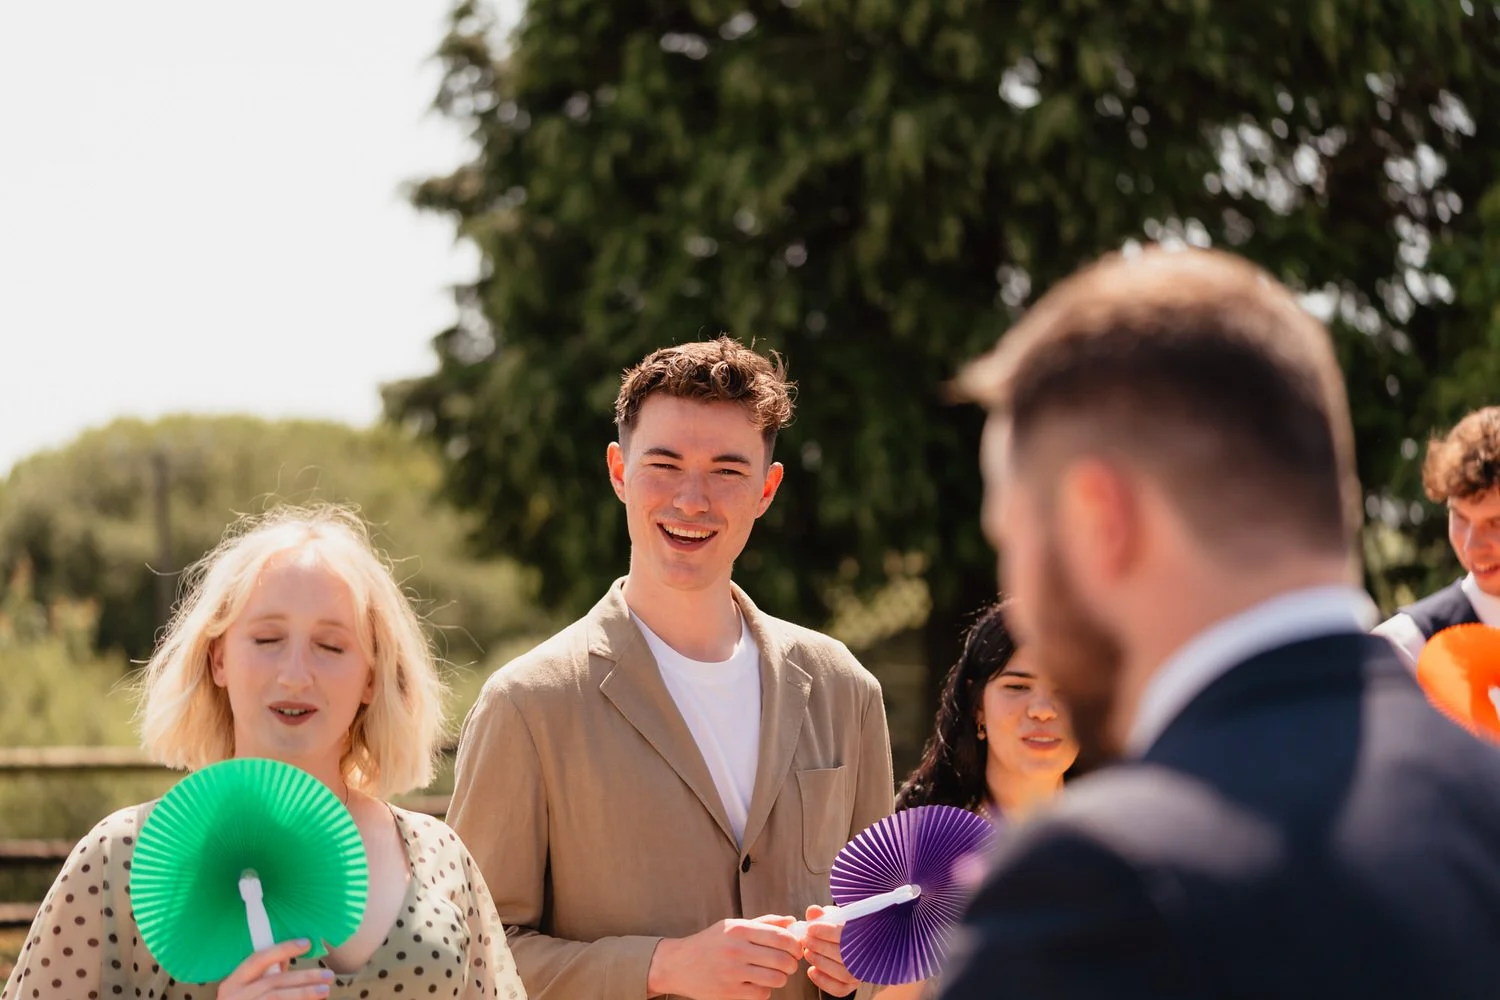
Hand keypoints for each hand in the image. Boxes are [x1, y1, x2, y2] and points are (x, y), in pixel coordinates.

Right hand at [217, 938, 334, 998]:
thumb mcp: (247, 989)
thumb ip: (266, 974)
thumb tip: (288, 955)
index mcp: (232, 983)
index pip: (258, 959)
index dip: (283, 949)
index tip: (307, 943)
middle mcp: (233, 998)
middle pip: (274, 982)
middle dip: (304, 977)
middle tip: (328, 976)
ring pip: (277, 997)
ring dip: (304, 994)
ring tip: (325, 990)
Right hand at [647, 914, 803, 998]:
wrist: (678, 964)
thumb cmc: (710, 943)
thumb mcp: (733, 926)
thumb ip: (764, 923)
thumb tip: (792, 921)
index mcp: (739, 929)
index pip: (781, 937)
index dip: (796, 945)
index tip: (797, 949)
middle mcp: (736, 950)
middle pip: (782, 960)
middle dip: (792, 964)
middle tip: (789, 964)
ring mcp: (732, 973)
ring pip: (775, 979)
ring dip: (780, 978)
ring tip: (774, 974)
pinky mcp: (729, 992)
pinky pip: (761, 993)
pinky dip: (765, 990)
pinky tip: (757, 983)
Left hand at [801, 905, 857, 996]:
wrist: (849, 941)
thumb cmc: (840, 926)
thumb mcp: (833, 916)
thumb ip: (822, 914)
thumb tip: (812, 911)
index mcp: (865, 933)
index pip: (846, 935)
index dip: (826, 932)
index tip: (810, 928)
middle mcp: (867, 955)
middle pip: (843, 955)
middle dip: (820, 947)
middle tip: (805, 940)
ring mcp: (860, 972)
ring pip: (842, 973)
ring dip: (820, 962)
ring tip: (807, 952)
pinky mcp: (853, 985)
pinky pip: (840, 989)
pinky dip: (823, 982)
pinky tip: (811, 971)